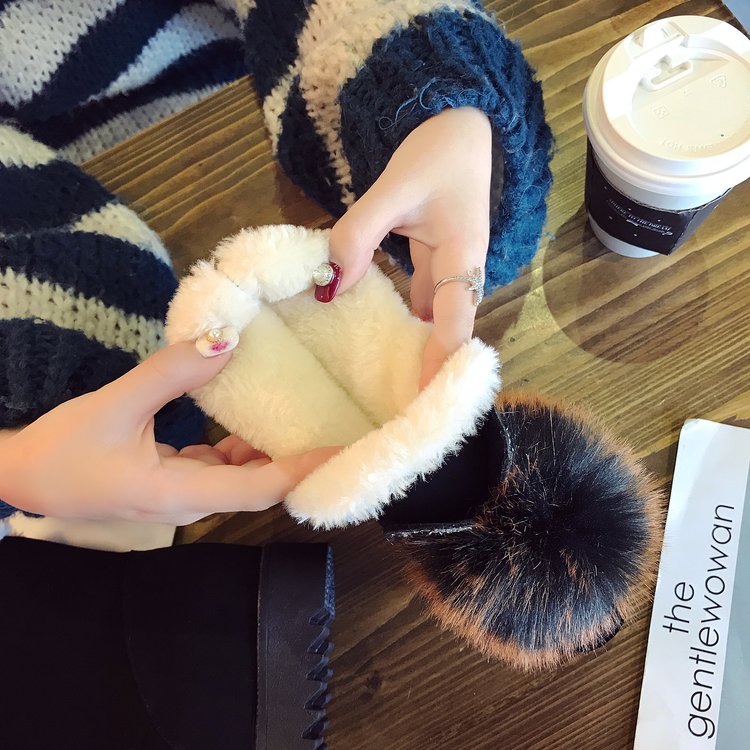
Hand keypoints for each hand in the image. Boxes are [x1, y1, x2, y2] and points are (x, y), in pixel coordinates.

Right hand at [0, 343, 338, 524]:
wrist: (21, 476)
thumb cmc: (63, 450)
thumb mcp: (116, 406)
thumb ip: (171, 373)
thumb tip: (226, 340)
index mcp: (178, 495)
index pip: (258, 491)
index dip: (302, 472)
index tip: (341, 452)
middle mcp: (189, 503)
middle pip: (257, 488)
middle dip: (297, 463)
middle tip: (335, 432)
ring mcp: (181, 496)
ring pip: (240, 479)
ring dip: (270, 453)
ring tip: (307, 421)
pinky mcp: (172, 482)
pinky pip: (219, 470)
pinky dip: (240, 448)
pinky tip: (253, 420)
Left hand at [329, 106, 491, 387]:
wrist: (460, 122)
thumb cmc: (436, 151)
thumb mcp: (394, 188)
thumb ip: (358, 234)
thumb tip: (329, 284)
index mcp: (465, 259)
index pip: (455, 325)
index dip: (440, 366)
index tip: (419, 403)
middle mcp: (462, 272)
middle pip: (446, 332)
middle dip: (427, 369)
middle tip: (397, 408)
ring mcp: (449, 269)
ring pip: (432, 319)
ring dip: (414, 349)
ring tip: (385, 384)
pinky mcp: (434, 263)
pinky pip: (419, 300)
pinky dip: (401, 321)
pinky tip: (376, 336)